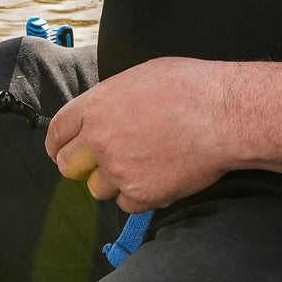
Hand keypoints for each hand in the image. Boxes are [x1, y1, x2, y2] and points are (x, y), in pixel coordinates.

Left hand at [44, 57, 242, 212]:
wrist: (224, 115)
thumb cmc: (191, 87)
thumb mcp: (141, 77)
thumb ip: (112, 99)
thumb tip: (107, 112)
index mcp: (96, 106)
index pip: (58, 132)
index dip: (58, 144)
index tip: (61, 151)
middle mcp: (100, 139)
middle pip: (68, 166)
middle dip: (80, 166)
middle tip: (99, 164)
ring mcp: (119, 169)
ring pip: (97, 188)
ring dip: (114, 182)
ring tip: (143, 165)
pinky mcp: (141, 194)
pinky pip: (126, 204)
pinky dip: (139, 195)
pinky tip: (159, 177)